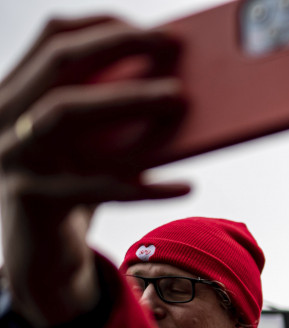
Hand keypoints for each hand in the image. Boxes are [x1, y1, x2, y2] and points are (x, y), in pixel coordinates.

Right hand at [0, 17, 188, 327]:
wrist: (42, 255)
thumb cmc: (79, 189)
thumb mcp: (94, 148)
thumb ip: (116, 116)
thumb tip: (181, 89)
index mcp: (18, 94)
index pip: (53, 40)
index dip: (101, 27)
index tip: (153, 29)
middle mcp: (6, 117)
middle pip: (59, 62)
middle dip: (116, 45)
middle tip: (173, 44)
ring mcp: (12, 156)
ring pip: (67, 113)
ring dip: (126, 99)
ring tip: (180, 98)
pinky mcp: (31, 198)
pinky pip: (95, 188)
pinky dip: (145, 187)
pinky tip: (187, 185)